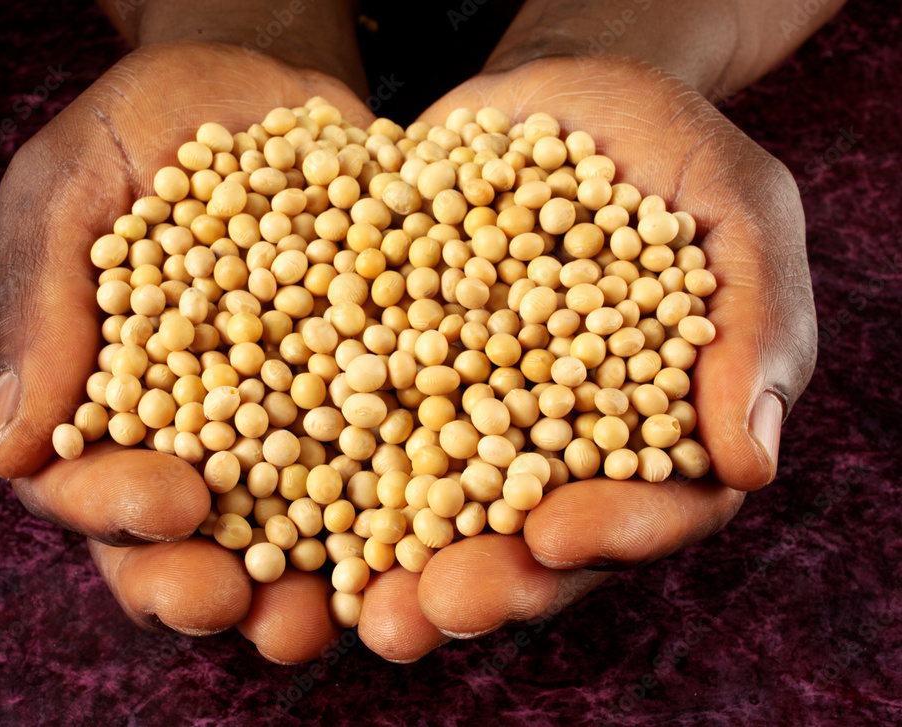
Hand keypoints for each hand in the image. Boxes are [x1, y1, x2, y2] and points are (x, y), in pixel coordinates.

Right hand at [0, 41, 375, 662]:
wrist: (270, 92)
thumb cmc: (153, 125)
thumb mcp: (76, 182)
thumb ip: (41, 300)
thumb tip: (3, 446)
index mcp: (106, 404)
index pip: (89, 486)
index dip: (117, 509)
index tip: (167, 501)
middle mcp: (196, 438)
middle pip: (184, 543)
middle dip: (203, 583)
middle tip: (235, 601)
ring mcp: (288, 430)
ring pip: (290, 536)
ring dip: (311, 586)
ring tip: (338, 613)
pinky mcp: (371, 404)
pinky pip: (390, 471)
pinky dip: (411, 508)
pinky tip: (438, 529)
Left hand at [357, 55, 816, 661]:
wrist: (551, 95)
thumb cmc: (662, 146)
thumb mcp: (734, 207)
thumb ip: (757, 325)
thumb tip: (752, 467)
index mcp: (660, 431)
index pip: (653, 510)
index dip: (612, 533)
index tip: (555, 534)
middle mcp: (561, 448)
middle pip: (535, 542)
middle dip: (489, 581)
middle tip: (436, 609)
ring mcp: (473, 419)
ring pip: (440, 515)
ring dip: (398, 567)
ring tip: (358, 607)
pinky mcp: (399, 381)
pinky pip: (360, 433)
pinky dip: (327, 471)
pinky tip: (278, 500)